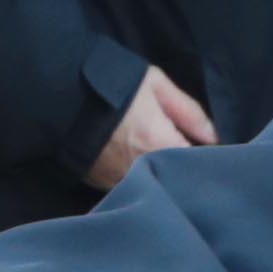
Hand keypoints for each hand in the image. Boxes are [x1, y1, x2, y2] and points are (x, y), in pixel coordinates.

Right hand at [88, 65, 216, 193]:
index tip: (208, 149)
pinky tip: (131, 159)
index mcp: (160, 144)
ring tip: (153, 154)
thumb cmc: (111, 85)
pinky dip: (137, 177)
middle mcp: (142, 170)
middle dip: (184, 168)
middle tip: (184, 149)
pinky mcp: (102, 186)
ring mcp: (120, 182)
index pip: (199, 163)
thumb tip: (214, 137)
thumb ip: (188, 111)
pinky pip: (131, 185)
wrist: (58, 96)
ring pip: (154, 185)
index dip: (207, 157)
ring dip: (159, 174)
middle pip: (176, 178)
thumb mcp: (155, 85)